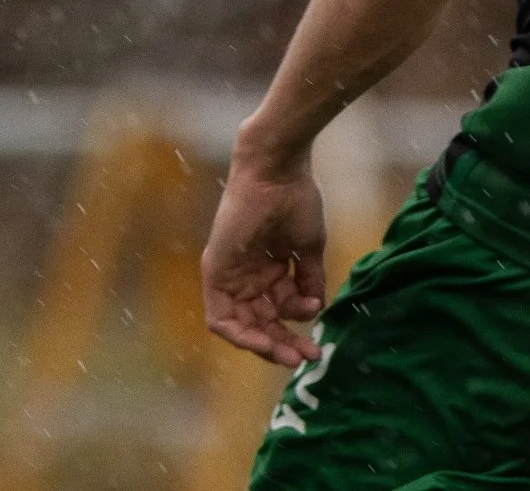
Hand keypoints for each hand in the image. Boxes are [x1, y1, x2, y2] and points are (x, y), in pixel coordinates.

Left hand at [201, 147, 327, 366]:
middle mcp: (244, 274)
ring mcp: (227, 274)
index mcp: (264, 268)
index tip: (314, 343)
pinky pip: (221, 318)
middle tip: (307, 357)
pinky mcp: (215, 271)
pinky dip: (241, 335)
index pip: (274, 311)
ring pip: (242, 326)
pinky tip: (266, 343)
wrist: (279, 171)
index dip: (292, 330)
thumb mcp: (307, 249)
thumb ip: (308, 280)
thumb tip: (315, 309)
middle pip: (259, 322)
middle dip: (283, 343)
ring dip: (267, 344)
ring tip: (293, 353)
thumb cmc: (295, 200)